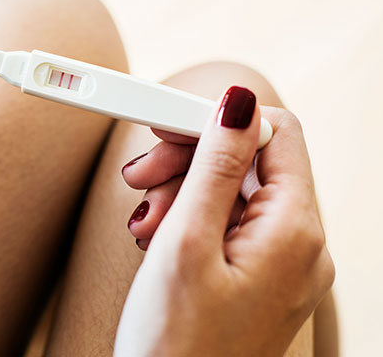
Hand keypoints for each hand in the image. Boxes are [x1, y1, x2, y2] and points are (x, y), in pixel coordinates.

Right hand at [115, 87, 334, 355]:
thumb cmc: (175, 347)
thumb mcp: (187, 245)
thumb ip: (216, 167)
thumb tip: (239, 103)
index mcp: (293, 232)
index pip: (272, 135)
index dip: (216, 121)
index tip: (164, 123)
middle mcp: (297, 246)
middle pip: (247, 165)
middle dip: (188, 163)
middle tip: (139, 179)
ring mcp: (277, 265)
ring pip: (230, 197)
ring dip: (180, 197)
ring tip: (145, 228)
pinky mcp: (254, 280)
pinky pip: (226, 230)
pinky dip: (188, 225)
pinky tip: (158, 243)